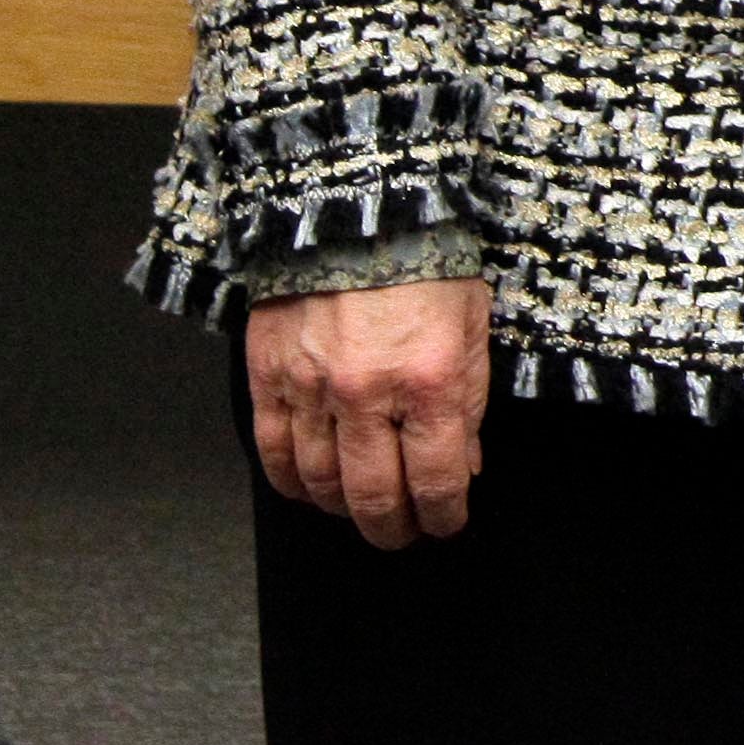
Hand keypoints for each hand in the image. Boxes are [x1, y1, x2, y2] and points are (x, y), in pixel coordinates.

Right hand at [245, 277, 492, 548]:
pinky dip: (291, 483)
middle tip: (402, 534)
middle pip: (373, 496)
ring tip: (360, 511)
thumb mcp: (474, 325)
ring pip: (320, 483)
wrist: (359, 210)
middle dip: (392, 528)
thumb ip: (468, 402)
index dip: (443, 516)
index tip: (446, 524)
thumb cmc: (428, 261)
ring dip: (342, 509)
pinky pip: (273, 453)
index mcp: (430, 379)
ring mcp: (311, 389)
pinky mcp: (269, 378)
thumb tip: (463, 466)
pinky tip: (310, 489)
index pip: (436, 479)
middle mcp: (368, 393)